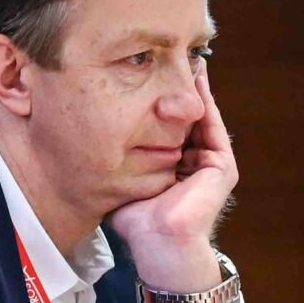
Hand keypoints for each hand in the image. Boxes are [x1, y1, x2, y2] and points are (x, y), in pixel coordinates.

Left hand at [107, 67, 237, 295]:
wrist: (158, 246)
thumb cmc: (136, 221)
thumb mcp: (122, 180)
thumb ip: (114, 159)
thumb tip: (80, 137)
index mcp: (175, 166)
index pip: (168, 125)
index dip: (158, 100)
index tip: (144, 73)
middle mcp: (196, 163)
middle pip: (186, 116)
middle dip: (177, 87)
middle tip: (166, 56)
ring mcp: (212, 165)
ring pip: (200, 116)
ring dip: (192, 88)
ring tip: (184, 59)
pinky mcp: (223, 167)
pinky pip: (212, 126)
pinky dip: (203, 102)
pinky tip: (194, 80)